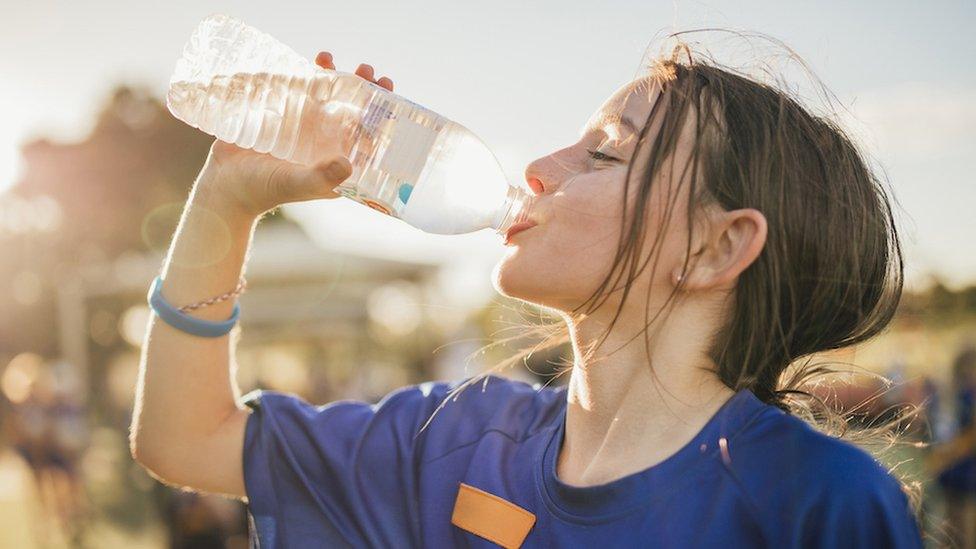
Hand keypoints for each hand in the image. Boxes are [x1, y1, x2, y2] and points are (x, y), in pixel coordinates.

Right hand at [194, 52, 395, 219]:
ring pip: (327, 96)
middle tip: (367, 71)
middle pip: (352, 111)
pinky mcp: (283, 116)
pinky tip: (314, 61)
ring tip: (331, 59)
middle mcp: (325, 144)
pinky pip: (300, 90)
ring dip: (335, 76)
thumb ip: (321, 178)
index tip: (388, 95)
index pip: (368, 137)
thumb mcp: (295, 184)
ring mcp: (304, 128)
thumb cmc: (263, 191)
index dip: (382, 116)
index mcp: (338, 162)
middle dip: (363, 89)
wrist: (224, 185)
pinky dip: (308, 74)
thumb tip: (348, 163)